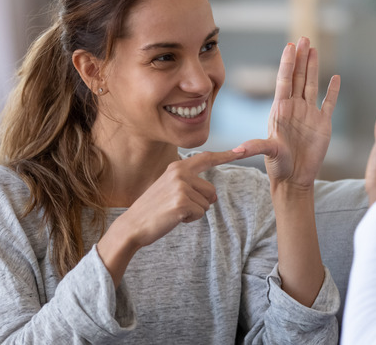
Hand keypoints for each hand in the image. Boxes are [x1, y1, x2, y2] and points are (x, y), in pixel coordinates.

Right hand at [97, 149, 243, 286]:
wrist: (133, 226)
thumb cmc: (153, 209)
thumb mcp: (169, 188)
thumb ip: (190, 184)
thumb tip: (213, 196)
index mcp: (177, 167)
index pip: (206, 158)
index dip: (225, 155)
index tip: (242, 150)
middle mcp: (180, 173)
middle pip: (211, 191)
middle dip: (201, 203)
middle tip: (177, 207)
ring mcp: (181, 187)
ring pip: (207, 204)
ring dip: (194, 212)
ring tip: (174, 211)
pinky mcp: (182, 202)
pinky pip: (200, 213)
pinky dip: (190, 220)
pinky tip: (174, 218)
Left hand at [237, 37, 340, 190]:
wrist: (295, 179)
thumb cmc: (278, 167)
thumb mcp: (267, 153)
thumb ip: (255, 147)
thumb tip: (237, 149)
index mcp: (281, 110)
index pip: (284, 81)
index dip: (287, 63)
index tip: (289, 46)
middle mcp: (295, 108)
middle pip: (298, 77)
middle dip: (301, 57)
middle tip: (304, 38)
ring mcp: (309, 114)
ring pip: (311, 84)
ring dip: (313, 67)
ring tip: (314, 48)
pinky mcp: (323, 124)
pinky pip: (329, 103)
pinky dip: (333, 91)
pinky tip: (335, 77)